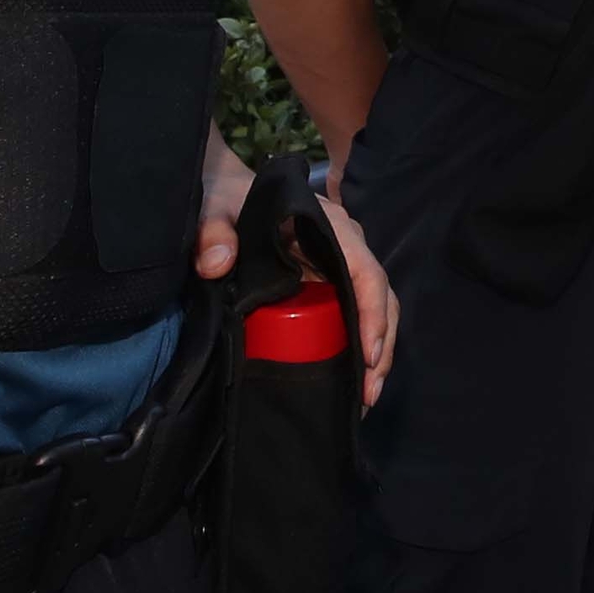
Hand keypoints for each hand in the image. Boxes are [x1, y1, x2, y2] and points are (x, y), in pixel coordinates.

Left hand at [196, 129, 396, 408]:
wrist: (226, 195)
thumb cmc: (226, 199)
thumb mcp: (215, 208)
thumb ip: (212, 230)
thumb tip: (217, 265)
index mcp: (328, 224)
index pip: (365, 269)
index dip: (372, 312)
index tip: (368, 355)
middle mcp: (345, 243)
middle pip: (379, 295)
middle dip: (381, 345)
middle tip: (368, 393)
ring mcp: (341, 263)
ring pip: (374, 307)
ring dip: (376, 352)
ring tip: (364, 397)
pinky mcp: (331, 281)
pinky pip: (356, 312)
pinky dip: (360, 346)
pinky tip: (352, 380)